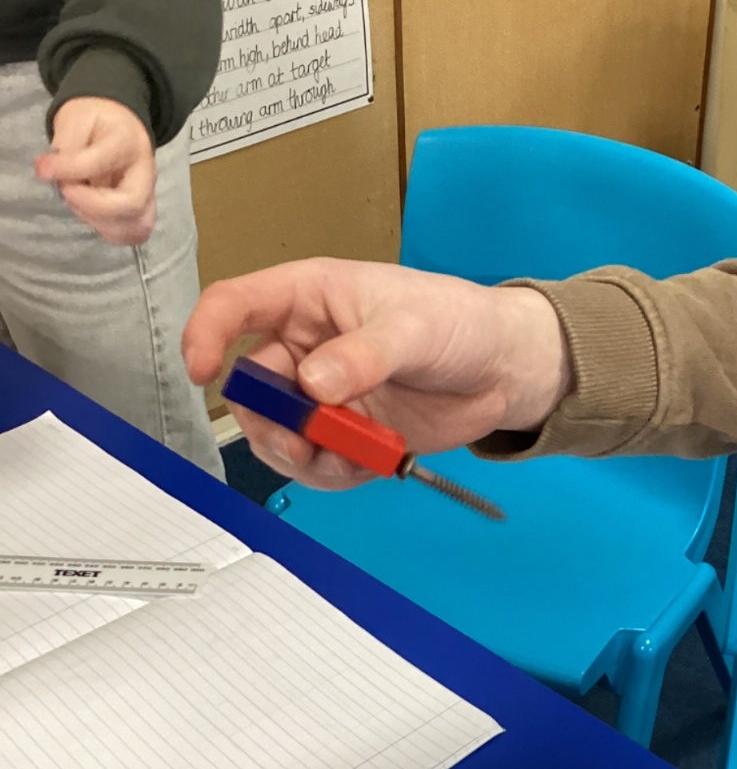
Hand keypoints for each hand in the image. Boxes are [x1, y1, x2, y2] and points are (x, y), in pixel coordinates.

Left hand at [35, 98, 156, 245]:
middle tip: (67, 189)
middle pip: (131, 205)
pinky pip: (129, 235)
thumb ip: (64, 146)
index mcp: (128, 142)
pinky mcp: (142, 214)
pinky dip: (104, 229)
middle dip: (90, 205)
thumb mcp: (76, 118)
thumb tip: (47, 173)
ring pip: (133, 229)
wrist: (119, 125)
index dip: (68, 170)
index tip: (42, 168)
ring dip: (97, 221)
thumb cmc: (96, 121)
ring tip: (77, 198)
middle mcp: (145, 174)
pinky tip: (88, 209)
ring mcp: (148, 197)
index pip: (100, 162)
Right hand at [183, 258, 572, 488]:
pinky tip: (366, 458)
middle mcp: (305, 346)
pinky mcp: (344, 433)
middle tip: (301, 438)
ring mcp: (322, 394)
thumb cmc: (458, 321)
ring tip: (342, 453)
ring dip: (299, 452)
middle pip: (250, 387)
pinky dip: (331, 471)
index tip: (201, 370)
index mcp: (308, 298)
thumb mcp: (412, 327)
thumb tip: (312, 383)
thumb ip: (361, 355)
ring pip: (276, 433)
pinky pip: (314, 463)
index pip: (235, 305)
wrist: (504, 368)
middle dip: (268, 418)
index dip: (206, 334)